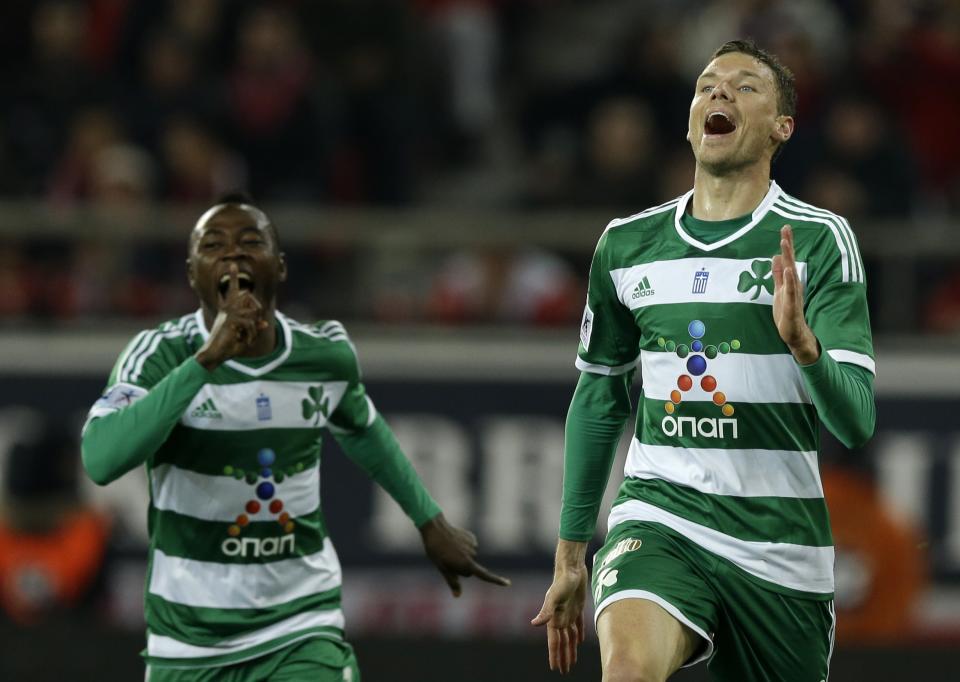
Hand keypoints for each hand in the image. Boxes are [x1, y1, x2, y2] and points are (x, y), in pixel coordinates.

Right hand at [195, 263, 268, 370]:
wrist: (213, 354)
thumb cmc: (227, 346)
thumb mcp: (245, 337)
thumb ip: (254, 328)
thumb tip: (265, 323)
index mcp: (228, 310)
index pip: (232, 291)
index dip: (233, 278)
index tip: (232, 265)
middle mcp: (227, 309)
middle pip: (247, 296)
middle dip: (258, 309)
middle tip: (258, 324)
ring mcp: (228, 314)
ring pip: (253, 312)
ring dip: (254, 328)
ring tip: (248, 338)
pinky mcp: (230, 321)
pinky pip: (250, 323)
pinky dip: (252, 334)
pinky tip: (247, 341)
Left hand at [419, 513, 509, 596]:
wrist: (435, 528)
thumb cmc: (436, 550)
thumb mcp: (442, 568)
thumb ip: (452, 581)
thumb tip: (458, 595)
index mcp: (466, 564)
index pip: (484, 575)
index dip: (496, 580)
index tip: (508, 583)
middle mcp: (472, 555)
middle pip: (470, 569)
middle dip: (461, 568)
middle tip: (447, 559)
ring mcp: (473, 545)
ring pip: (469, 558)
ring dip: (461, 556)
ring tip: (448, 548)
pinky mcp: (471, 537)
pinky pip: (469, 548)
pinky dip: (462, 547)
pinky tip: (453, 542)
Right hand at [531, 561, 587, 674]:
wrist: (571, 567)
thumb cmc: (561, 581)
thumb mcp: (553, 597)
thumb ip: (545, 611)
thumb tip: (533, 624)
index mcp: (553, 619)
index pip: (554, 642)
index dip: (554, 655)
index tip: (554, 668)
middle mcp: (560, 618)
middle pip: (562, 642)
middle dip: (562, 657)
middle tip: (564, 671)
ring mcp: (569, 613)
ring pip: (570, 636)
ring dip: (571, 649)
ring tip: (572, 662)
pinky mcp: (578, 607)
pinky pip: (578, 624)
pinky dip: (579, 634)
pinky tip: (580, 641)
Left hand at [772, 225, 819, 364]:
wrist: (795, 334)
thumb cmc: (787, 313)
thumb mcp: (779, 290)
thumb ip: (777, 274)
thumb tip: (775, 257)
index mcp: (789, 281)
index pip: (787, 259)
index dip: (786, 243)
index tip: (785, 227)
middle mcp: (793, 284)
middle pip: (790, 261)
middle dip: (787, 244)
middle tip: (786, 228)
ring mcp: (793, 294)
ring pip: (791, 273)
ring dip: (788, 257)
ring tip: (784, 243)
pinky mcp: (792, 305)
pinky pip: (792, 291)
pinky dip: (790, 280)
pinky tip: (789, 270)